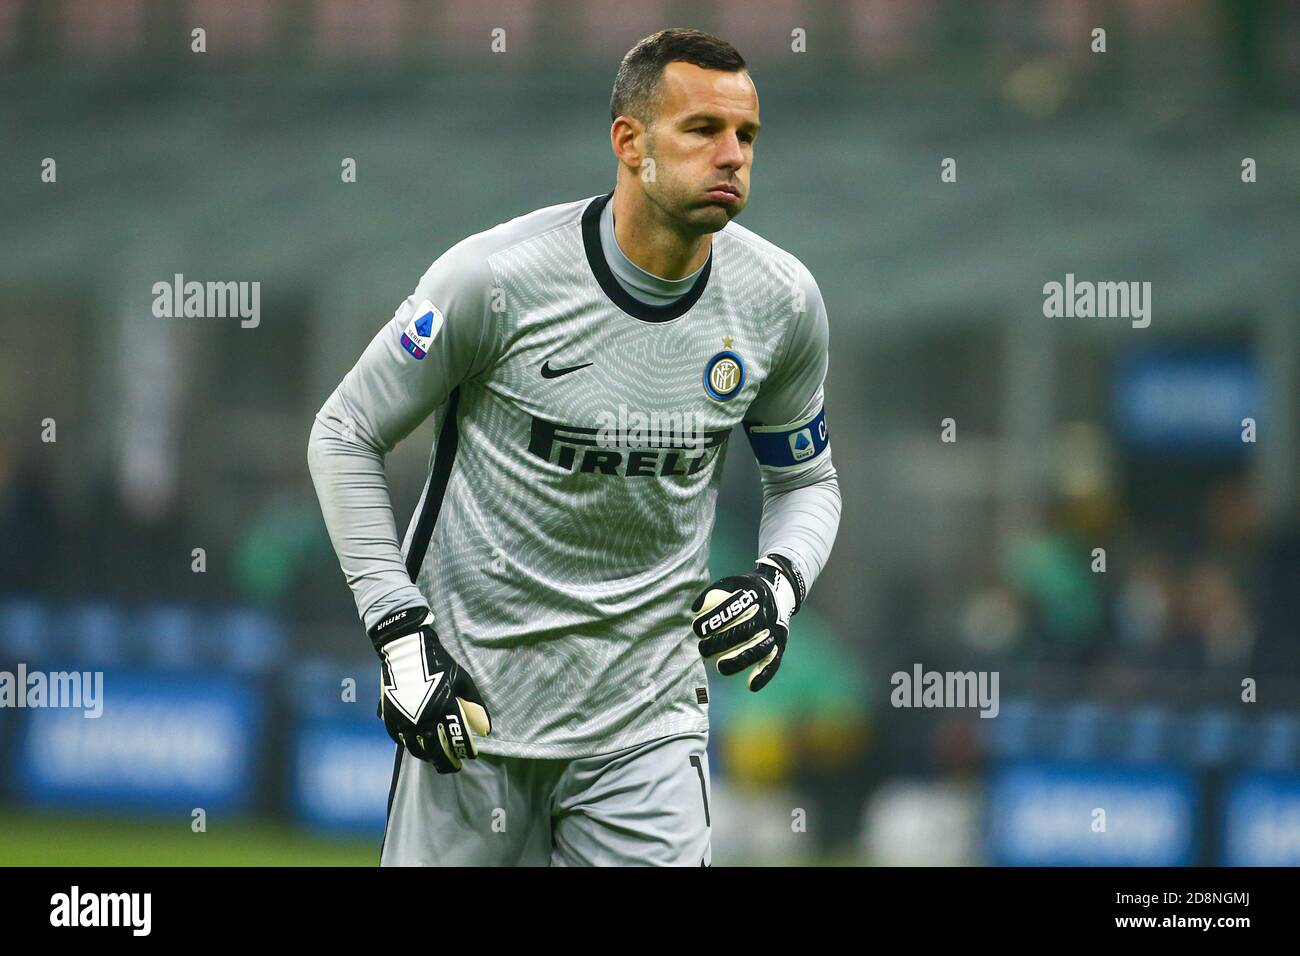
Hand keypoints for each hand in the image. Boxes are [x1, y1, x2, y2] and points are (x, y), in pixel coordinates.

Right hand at [369, 606, 491, 771]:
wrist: (407, 650)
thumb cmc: (439, 664)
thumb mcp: (463, 681)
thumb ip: (475, 706)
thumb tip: (486, 730)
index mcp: (445, 709)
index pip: (458, 740)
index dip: (465, 751)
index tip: (470, 755)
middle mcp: (424, 719)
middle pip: (437, 751)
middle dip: (447, 762)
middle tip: (453, 765)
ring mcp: (405, 720)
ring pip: (416, 748)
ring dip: (427, 755)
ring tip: (435, 757)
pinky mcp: (390, 717)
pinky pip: (398, 739)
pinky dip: (408, 744)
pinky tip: (415, 743)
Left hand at [691, 555, 801, 691]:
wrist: (779, 592)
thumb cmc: (746, 590)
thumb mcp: (732, 584)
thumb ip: (713, 593)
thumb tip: (696, 610)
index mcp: (756, 594)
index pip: (733, 607)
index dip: (714, 619)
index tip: (697, 629)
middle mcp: (769, 613)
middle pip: (746, 630)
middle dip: (722, 642)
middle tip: (703, 649)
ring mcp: (776, 630)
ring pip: (761, 648)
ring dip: (741, 660)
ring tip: (721, 668)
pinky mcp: (781, 644)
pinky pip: (775, 661)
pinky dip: (765, 675)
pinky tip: (752, 686)